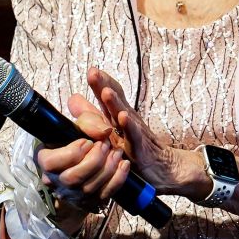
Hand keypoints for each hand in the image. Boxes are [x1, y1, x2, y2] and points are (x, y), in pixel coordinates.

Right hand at [35, 99, 129, 215]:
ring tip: (117, 151)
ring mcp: (71, 194)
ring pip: (89, 188)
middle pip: (72, 178)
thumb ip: (89, 122)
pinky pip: (104, 195)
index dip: (72, 152)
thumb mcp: (78, 124)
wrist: (81, 158)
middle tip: (105, 145)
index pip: (51, 163)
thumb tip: (105, 132)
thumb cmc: (75, 138)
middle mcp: (55, 181)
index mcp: (44, 160)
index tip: (87, 141)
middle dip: (94, 160)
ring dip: (108, 168)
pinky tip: (124, 164)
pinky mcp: (88, 201)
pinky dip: (118, 179)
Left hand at [86, 67, 204, 196]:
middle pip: (115, 100)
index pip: (110, 95)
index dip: (101, 82)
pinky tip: (124, 117)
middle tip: (93, 72)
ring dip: (115, 103)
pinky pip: (134, 137)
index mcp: (119, 116)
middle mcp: (128, 121)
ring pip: (124, 115)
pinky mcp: (141, 149)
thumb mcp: (111, 131)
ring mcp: (135, 134)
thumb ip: (92, 115)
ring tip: (106, 92)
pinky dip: (129, 127)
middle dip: (103, 86)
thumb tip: (72, 99)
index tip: (92, 70)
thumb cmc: (136, 149)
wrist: (166, 168)